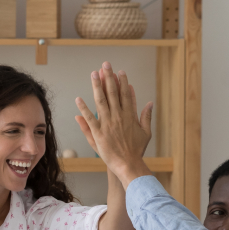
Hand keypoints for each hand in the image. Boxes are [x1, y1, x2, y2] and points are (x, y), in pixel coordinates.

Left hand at [75, 62, 152, 187]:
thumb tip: (149, 103)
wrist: (128, 164)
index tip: (119, 71)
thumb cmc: (137, 150)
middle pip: (112, 93)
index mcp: (130, 116)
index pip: (125, 94)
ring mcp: (108, 124)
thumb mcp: (146, 132)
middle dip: (108, 77)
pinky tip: (79, 99)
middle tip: (105, 65)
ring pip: (101, 101)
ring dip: (96, 86)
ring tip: (94, 74)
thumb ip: (146, 116)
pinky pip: (89, 119)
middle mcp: (118, 117)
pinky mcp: (98, 133)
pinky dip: (83, 109)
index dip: (122, 82)